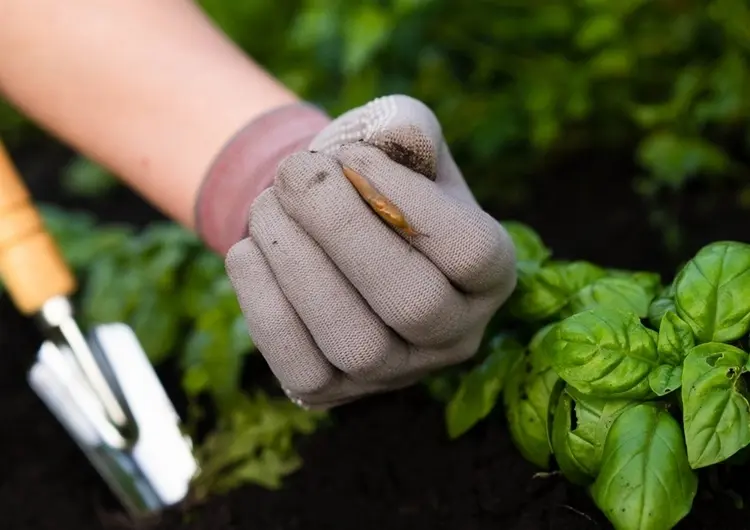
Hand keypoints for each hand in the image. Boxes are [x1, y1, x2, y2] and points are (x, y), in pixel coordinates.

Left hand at [225, 95, 516, 408]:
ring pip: (355, 343)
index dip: (408, 200)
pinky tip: (248, 250)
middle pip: (413, 304)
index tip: (354, 154)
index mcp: (490, 274)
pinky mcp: (335, 393)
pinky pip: (301, 368)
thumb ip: (407, 128)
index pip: (471, 252)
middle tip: (294, 171)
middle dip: (342, 229)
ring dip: (297, 263)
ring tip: (266, 205)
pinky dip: (264, 304)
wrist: (329, 226)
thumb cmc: (373, 178)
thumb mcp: (399, 141)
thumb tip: (393, 138)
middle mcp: (454, 335)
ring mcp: (395, 373)